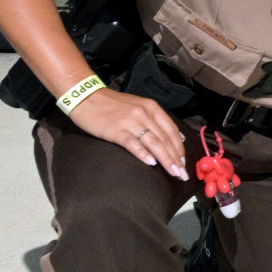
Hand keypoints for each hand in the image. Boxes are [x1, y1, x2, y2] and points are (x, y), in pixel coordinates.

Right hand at [69, 87, 188, 180]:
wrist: (86, 97)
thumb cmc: (113, 106)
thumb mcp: (139, 107)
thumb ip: (156, 121)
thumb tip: (176, 138)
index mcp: (152, 108)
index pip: (172, 131)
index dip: (180, 149)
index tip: (184, 164)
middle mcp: (144, 113)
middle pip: (165, 139)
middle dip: (176, 158)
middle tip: (182, 174)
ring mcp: (130, 121)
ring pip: (154, 142)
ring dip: (165, 159)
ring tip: (173, 172)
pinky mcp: (116, 130)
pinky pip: (133, 143)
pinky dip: (143, 153)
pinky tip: (151, 163)